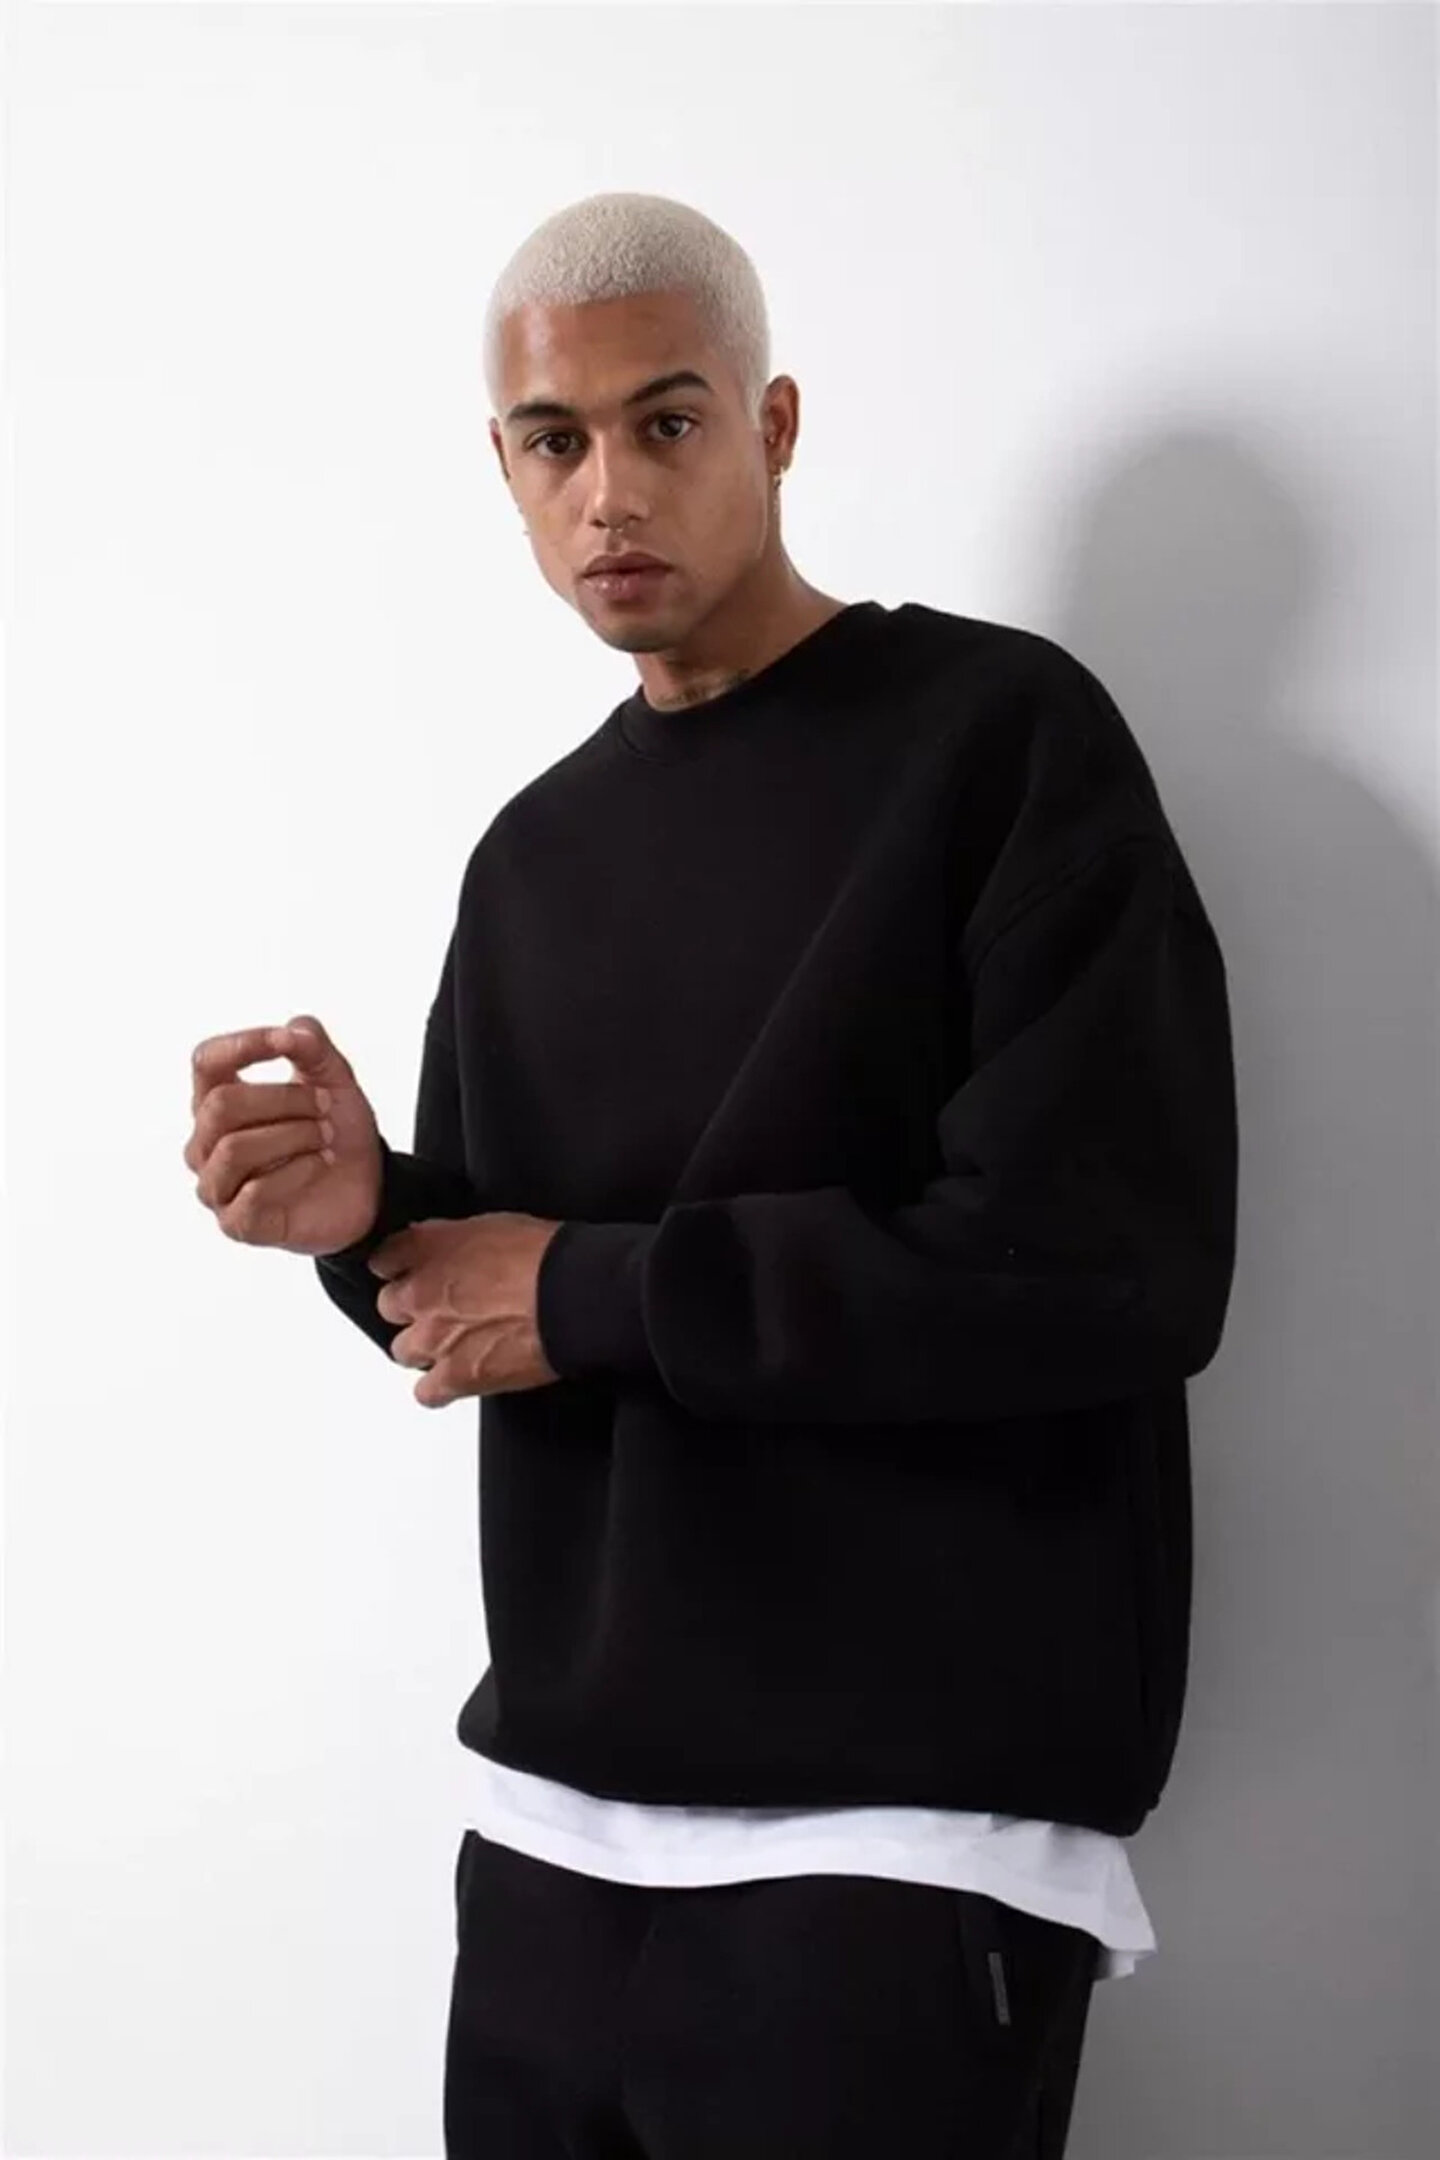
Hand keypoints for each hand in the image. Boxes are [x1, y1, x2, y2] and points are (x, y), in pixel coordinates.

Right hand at [186, 1014, 382, 1255]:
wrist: (369, 1188)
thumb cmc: (337, 1132)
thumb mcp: (334, 1079)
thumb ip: (312, 1046)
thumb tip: (292, 1030)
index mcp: (218, 1100)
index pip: (206, 1062)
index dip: (244, 1046)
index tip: (287, 1044)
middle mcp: (206, 1143)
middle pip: (221, 1105)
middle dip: (284, 1099)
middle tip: (325, 1105)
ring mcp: (217, 1185)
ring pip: (234, 1148)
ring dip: (293, 1135)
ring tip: (327, 1137)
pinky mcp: (237, 1223)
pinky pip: (253, 1192)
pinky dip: (297, 1171)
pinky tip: (320, 1165)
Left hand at [369, 1212, 565, 1406]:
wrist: (572, 1294)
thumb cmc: (545, 1255)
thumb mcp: (492, 1223)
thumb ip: (453, 1238)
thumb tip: (444, 1245)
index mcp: (427, 1248)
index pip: (384, 1260)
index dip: (400, 1267)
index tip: (411, 1271)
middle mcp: (420, 1293)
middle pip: (390, 1307)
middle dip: (412, 1308)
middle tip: (442, 1308)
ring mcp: (434, 1338)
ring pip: (404, 1350)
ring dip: (425, 1347)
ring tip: (454, 1344)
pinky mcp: (455, 1376)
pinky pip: (427, 1393)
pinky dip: (439, 1389)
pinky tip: (456, 1378)